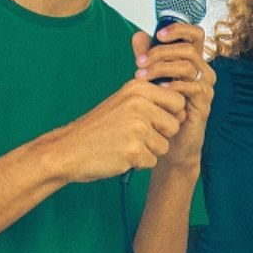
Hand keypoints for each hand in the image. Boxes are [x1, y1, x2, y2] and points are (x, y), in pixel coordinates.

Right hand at [47, 78, 187, 182]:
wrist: (69, 150)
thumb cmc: (99, 128)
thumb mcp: (123, 102)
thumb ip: (151, 100)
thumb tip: (184, 106)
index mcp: (138, 88)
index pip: (177, 101)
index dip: (169, 115)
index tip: (151, 121)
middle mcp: (139, 104)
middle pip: (174, 125)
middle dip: (160, 135)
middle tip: (134, 135)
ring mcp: (137, 127)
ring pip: (164, 146)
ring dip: (148, 150)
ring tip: (124, 144)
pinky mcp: (134, 150)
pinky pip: (152, 161)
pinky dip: (138, 163)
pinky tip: (119, 155)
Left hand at [133, 24, 214, 171]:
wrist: (168, 142)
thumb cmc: (160, 108)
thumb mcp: (150, 78)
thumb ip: (146, 57)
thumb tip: (139, 35)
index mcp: (192, 60)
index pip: (194, 34)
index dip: (179, 29)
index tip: (157, 34)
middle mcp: (203, 70)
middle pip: (189, 48)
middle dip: (161, 52)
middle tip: (139, 62)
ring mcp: (205, 87)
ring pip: (188, 66)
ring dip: (161, 68)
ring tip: (141, 77)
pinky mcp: (204, 103)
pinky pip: (192, 87)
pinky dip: (173, 86)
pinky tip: (157, 90)